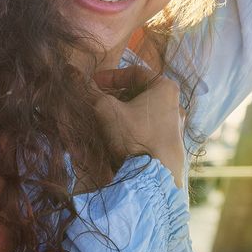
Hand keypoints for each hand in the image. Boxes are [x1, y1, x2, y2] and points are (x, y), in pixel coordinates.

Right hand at [91, 66, 186, 187]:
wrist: (154, 179)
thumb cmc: (133, 136)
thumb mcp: (105, 109)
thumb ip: (91, 91)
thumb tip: (74, 75)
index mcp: (166, 88)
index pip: (135, 72)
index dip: (110, 75)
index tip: (93, 82)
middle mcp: (176, 105)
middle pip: (140, 93)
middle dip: (116, 96)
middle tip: (98, 102)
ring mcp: (177, 127)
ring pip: (144, 113)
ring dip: (123, 114)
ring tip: (104, 122)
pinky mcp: (173, 147)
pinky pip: (149, 131)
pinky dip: (132, 130)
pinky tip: (117, 140)